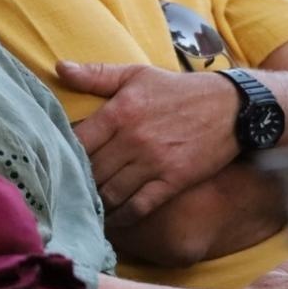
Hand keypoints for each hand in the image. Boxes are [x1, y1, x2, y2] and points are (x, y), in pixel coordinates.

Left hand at [61, 60, 238, 224]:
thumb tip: (59, 68)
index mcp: (120, 111)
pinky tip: (111, 221)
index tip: (56, 164)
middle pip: (91, 171)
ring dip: (96, 203)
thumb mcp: (138, 74)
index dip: (63, 155)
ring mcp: (154, 163)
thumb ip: (97, 74)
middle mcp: (134, 139)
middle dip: (77, 182)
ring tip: (85, 207)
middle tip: (66, 191)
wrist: (231, 107)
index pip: (77, 142)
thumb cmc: (179, 90)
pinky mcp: (173, 181)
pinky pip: (138, 208)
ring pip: (110, 193)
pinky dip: (121, 219)